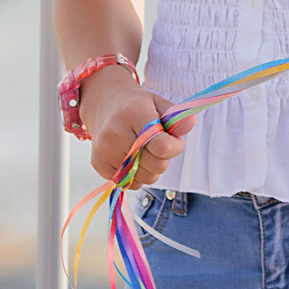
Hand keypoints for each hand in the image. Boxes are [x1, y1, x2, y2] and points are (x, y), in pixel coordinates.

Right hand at [81, 71, 193, 186]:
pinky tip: (130, 159)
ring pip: (143, 178)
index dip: (174, 147)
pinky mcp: (98, 163)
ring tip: (143, 152)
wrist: (105, 104)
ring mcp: (104, 149)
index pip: (162, 146)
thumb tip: (190, 124)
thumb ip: (177, 117)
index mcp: (134, 113)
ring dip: (150, 170)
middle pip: (155, 166)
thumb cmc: (138, 107)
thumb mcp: (158, 104)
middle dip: (163, 158)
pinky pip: (127, 184)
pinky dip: (135, 176)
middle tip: (157, 145)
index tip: (173, 140)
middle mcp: (115, 132)